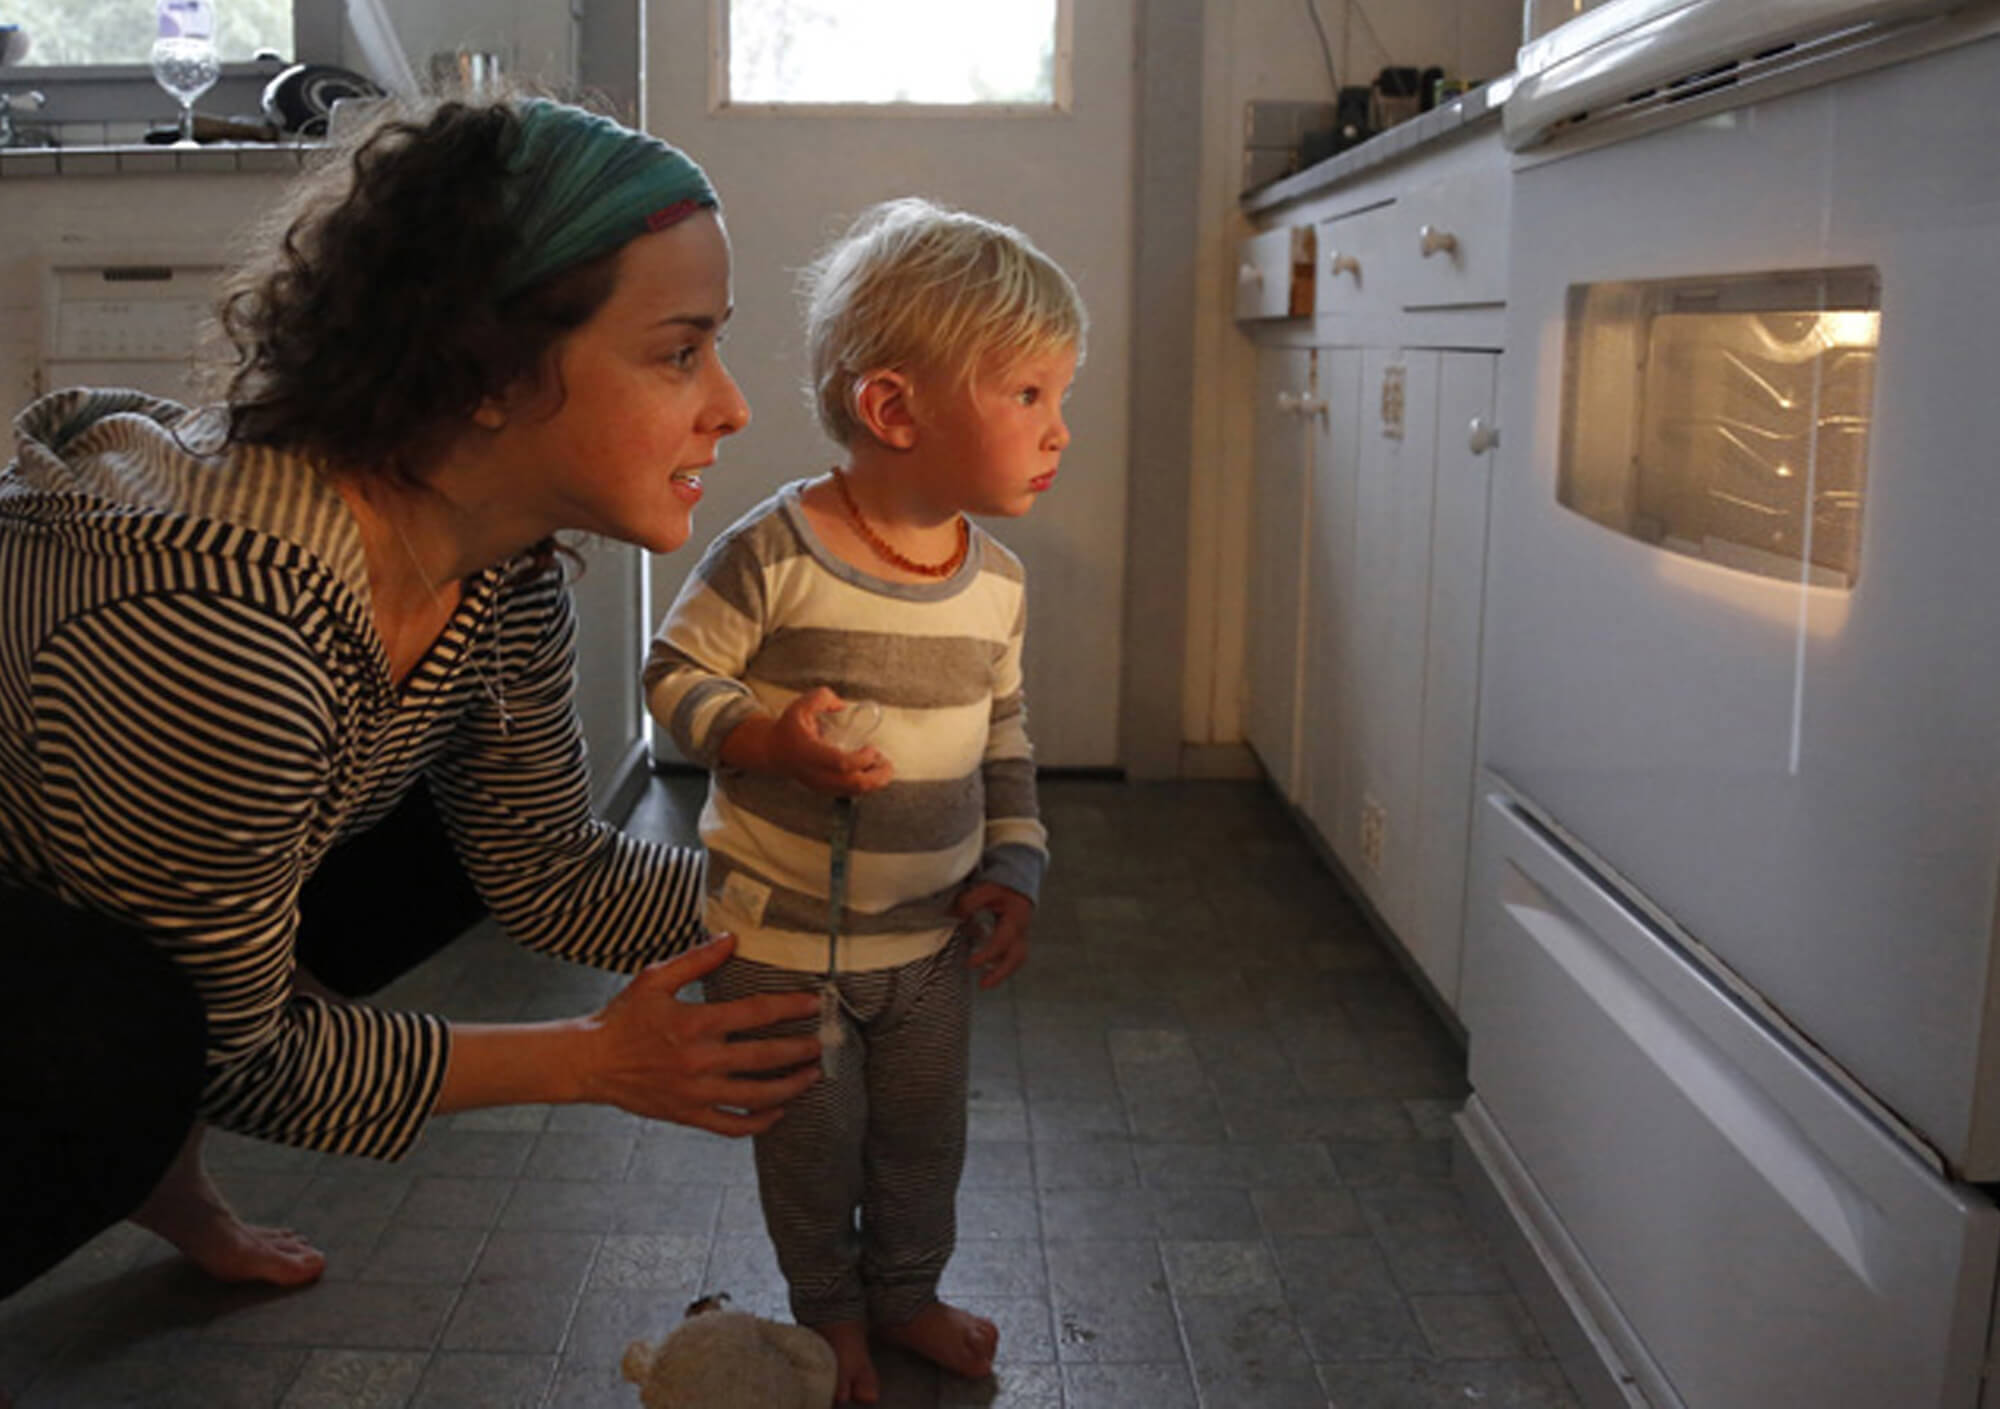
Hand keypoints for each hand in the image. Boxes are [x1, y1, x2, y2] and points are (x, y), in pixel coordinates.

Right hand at [581, 936, 823, 1135]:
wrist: (590, 1062)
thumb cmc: (623, 1018)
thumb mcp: (655, 979)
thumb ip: (696, 960)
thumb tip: (731, 938)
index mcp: (695, 1023)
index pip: (756, 1013)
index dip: (791, 1006)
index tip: (815, 1002)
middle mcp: (700, 1060)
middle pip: (765, 1057)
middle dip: (801, 1049)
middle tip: (824, 1043)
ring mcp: (696, 1092)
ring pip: (756, 1096)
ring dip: (791, 1087)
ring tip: (812, 1076)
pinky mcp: (689, 1115)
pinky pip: (732, 1126)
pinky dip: (760, 1122)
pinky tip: (777, 1111)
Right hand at [769, 687, 893, 795]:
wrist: (773, 751)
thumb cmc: (789, 728)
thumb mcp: (801, 706)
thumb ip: (822, 698)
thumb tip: (842, 705)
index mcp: (810, 753)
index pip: (840, 764)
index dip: (861, 759)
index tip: (871, 747)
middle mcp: (816, 773)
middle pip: (853, 784)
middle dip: (877, 776)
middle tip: (886, 762)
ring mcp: (821, 785)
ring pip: (854, 792)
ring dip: (874, 780)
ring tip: (881, 764)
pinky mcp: (825, 790)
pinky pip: (850, 792)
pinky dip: (865, 783)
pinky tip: (871, 769)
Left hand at [953, 883, 1032, 988]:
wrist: (1016, 882)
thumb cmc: (1001, 886)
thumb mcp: (985, 889)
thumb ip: (969, 902)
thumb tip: (953, 916)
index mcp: (1015, 918)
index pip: (1001, 942)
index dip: (986, 955)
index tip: (970, 963)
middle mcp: (1022, 929)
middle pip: (1017, 957)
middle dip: (1001, 973)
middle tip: (983, 985)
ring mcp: (1022, 934)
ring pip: (1017, 958)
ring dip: (1002, 972)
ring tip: (985, 983)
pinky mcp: (1017, 937)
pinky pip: (1013, 955)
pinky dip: (1001, 963)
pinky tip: (987, 968)